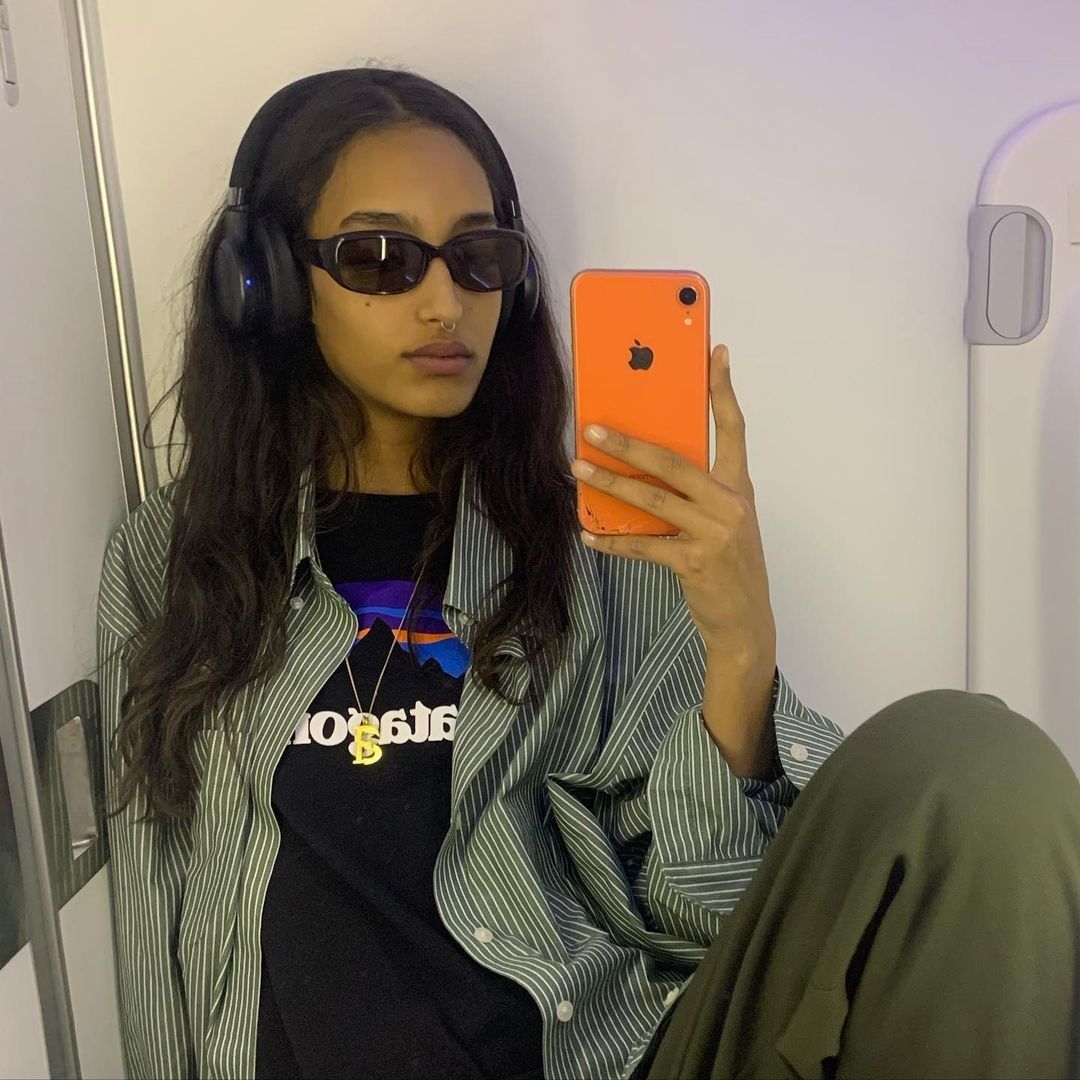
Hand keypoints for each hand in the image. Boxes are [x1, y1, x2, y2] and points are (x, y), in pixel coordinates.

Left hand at [571, 344, 776, 674]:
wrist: (747, 622)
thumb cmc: (730, 565)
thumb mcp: (725, 521)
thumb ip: (697, 493)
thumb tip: (645, 468)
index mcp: (738, 488)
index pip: (733, 429)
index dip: (724, 390)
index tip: (716, 352)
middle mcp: (730, 504)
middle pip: (673, 461)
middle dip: (629, 443)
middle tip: (593, 428)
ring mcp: (714, 533)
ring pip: (652, 498)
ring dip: (609, 484)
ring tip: (579, 470)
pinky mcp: (695, 562)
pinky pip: (644, 544)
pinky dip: (613, 540)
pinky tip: (590, 534)